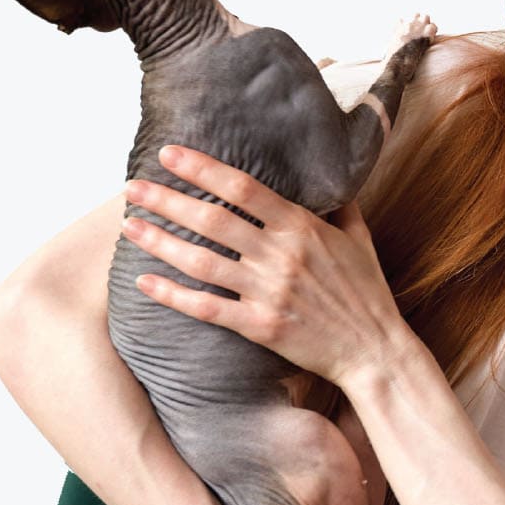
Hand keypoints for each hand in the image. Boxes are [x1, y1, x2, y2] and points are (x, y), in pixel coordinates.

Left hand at [121, 145, 420, 387]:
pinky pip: (206, 308)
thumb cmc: (366, 292)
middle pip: (212, 220)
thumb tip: (327, 175)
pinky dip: (172, 295)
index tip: (169, 154)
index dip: (202, 168)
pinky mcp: (259, 327)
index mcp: (301, 227)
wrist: (374, 350)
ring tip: (129, 228)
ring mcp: (268, 292)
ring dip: (160, 243)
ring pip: (201, 262)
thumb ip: (336, 205)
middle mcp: (280, 256)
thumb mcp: (358, 237)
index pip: (242, 187)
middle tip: (131, 188)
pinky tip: (143, 282)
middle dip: (167, 200)